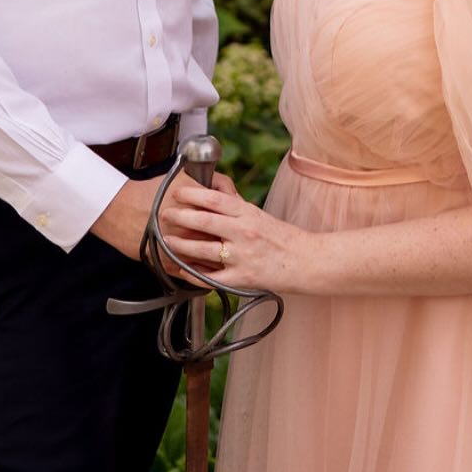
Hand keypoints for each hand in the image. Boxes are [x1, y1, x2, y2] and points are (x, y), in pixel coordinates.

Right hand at [89, 167, 237, 267]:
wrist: (120, 208)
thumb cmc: (150, 191)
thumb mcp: (182, 178)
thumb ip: (209, 183)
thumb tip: (226, 188)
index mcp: (198, 207)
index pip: (228, 216)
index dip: (239, 221)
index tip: (244, 223)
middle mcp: (191, 229)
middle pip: (222, 240)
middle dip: (234, 243)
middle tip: (242, 243)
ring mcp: (180, 248)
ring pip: (210, 260)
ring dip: (222, 262)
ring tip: (231, 260)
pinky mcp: (169, 262)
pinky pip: (192, 273)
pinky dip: (203, 274)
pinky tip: (210, 272)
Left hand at [158, 179, 314, 294]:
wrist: (307, 261)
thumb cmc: (284, 238)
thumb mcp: (259, 216)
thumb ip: (236, 208)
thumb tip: (212, 196)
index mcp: (248, 213)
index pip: (215, 199)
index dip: (193, 194)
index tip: (178, 192)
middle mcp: (244, 232)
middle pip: (205, 221)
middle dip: (181, 217)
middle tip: (164, 214)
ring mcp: (242, 256)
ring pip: (204, 250)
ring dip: (181, 245)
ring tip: (167, 241)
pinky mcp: (243, 278)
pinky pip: (212, 277)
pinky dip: (194, 274)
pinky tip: (182, 271)